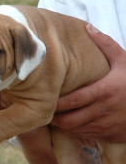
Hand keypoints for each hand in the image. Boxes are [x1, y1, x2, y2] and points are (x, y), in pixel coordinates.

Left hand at [52, 24, 125, 141]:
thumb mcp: (124, 60)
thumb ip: (105, 44)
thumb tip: (88, 27)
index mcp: (103, 92)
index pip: (71, 101)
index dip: (55, 103)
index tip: (45, 99)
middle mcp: (103, 111)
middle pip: (69, 120)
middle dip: (55, 118)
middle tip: (46, 110)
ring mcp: (107, 126)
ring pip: (76, 130)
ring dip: (64, 125)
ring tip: (55, 117)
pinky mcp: (111, 135)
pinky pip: (87, 136)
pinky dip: (76, 131)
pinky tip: (72, 123)